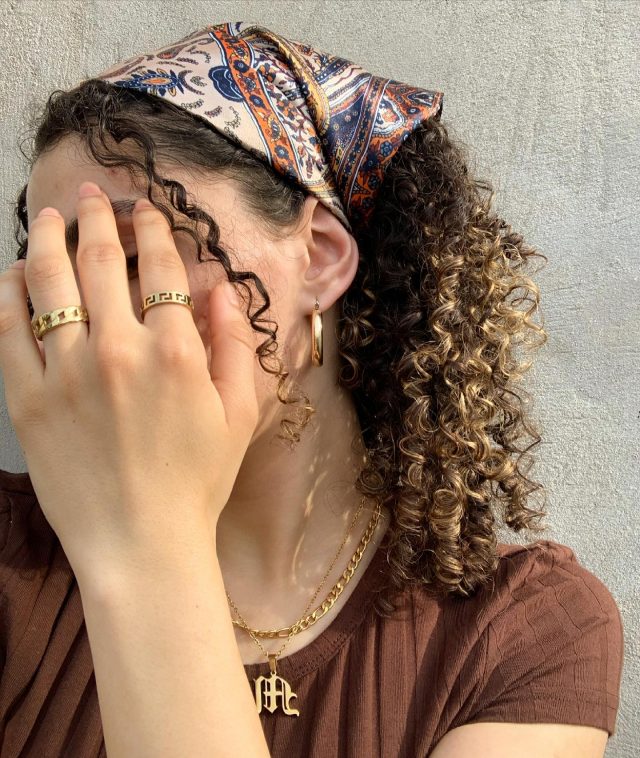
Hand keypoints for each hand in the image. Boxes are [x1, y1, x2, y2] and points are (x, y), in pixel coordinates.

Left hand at [0, 181, 257, 585]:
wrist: (141, 544)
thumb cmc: (197, 481)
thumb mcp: (240, 413)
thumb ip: (235, 344)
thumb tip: (219, 289)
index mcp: (176, 352)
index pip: (160, 268)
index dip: (152, 229)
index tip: (144, 209)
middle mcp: (119, 350)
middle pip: (100, 261)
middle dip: (96, 217)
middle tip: (91, 195)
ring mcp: (67, 373)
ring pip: (48, 283)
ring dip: (46, 238)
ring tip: (47, 215)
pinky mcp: (28, 399)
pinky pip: (8, 330)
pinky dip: (8, 293)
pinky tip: (13, 274)